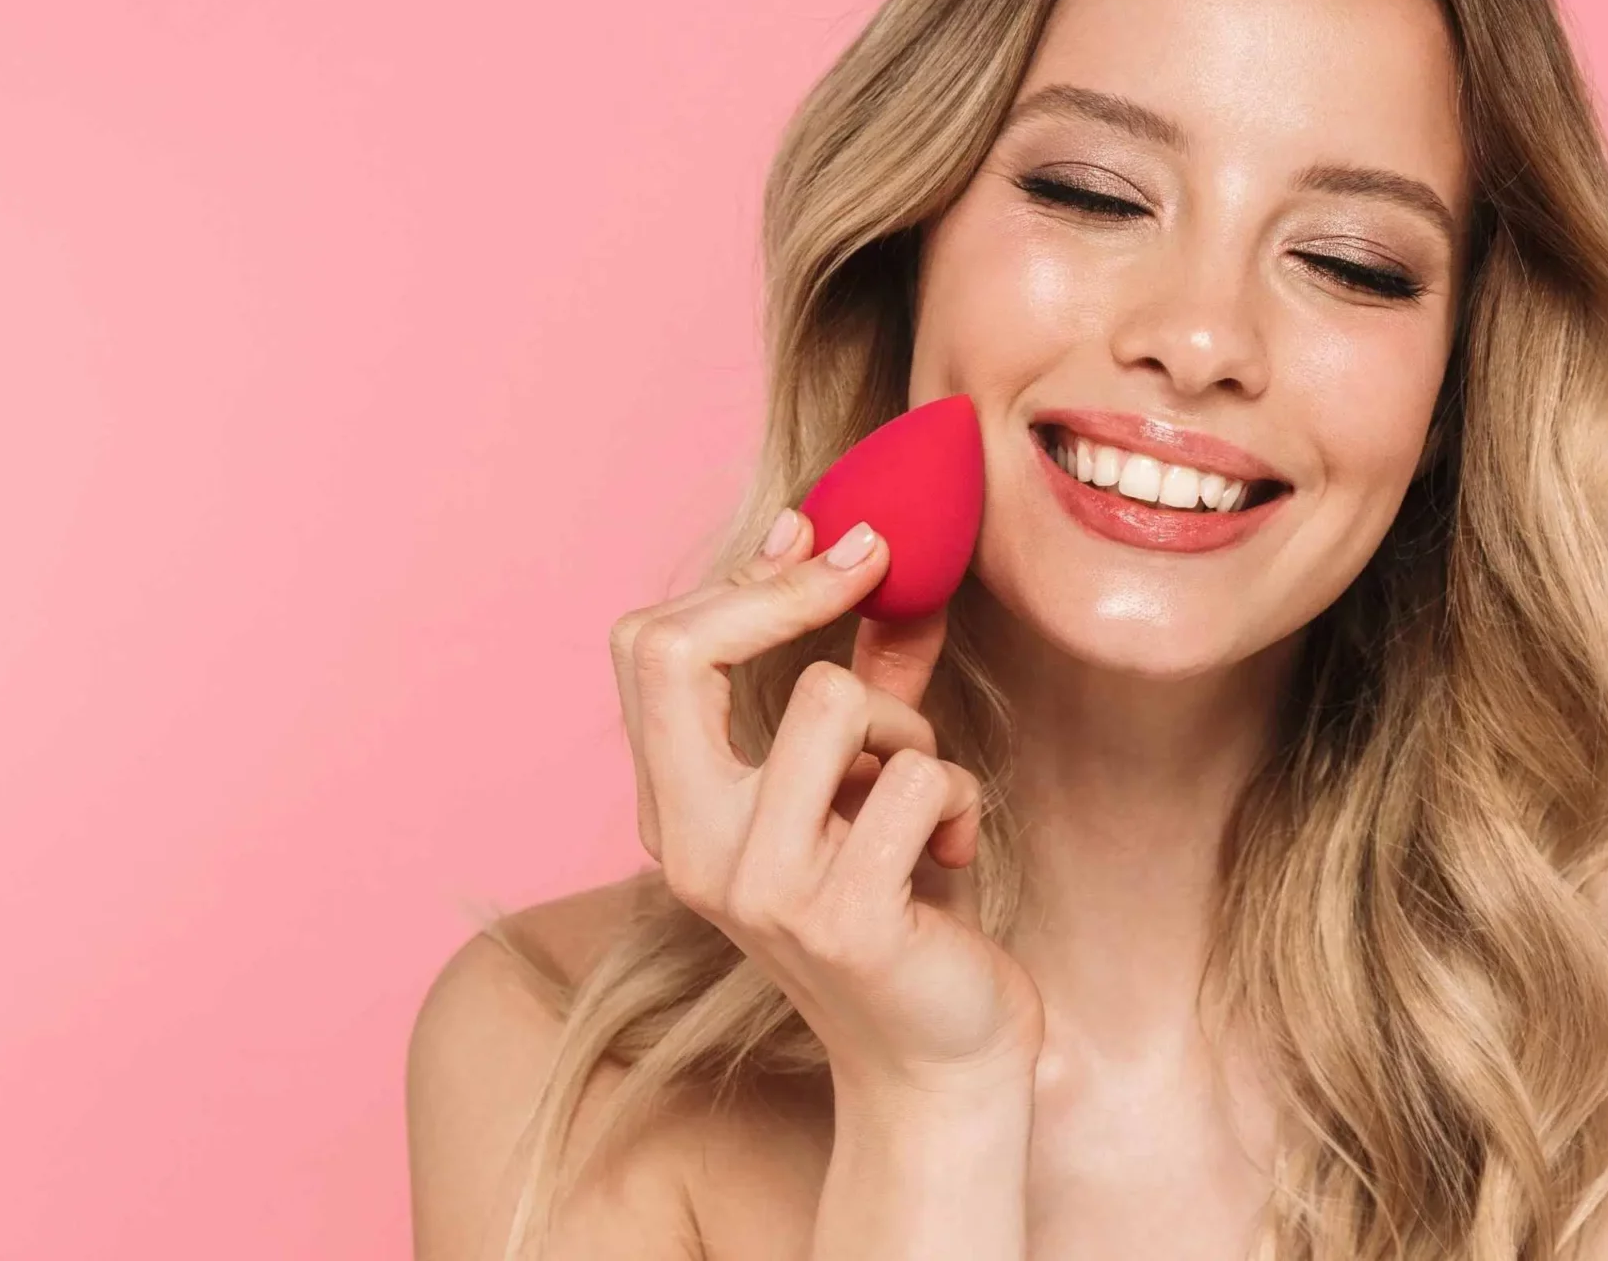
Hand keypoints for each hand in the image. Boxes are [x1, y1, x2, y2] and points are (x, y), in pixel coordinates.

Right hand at [607, 510, 1043, 1099]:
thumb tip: (874, 551)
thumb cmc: (906, 916)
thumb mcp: (866, 785)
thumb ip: (864, 681)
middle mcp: (692, 845)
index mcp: (678, 810)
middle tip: (876, 575)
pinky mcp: (839, 915)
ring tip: (919, 797)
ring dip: (910, 730)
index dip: (745, 579)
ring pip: (836, 699)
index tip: (831, 543)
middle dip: (791, 595)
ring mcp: (758, 886)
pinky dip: (957, 800)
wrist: (941, 1065)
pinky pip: (917, 777)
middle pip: (678, 652)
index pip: (650, 647)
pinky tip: (949, 858)